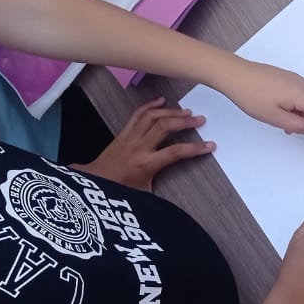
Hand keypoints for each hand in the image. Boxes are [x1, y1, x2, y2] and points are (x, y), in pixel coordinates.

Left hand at [73, 98, 212, 190]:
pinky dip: (151, 106)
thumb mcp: (143, 196)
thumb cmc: (119, 191)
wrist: (93, 182)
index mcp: (146, 164)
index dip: (195, 148)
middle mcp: (139, 147)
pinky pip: (138, 114)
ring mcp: (130, 137)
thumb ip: (160, 191)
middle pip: (165, 127)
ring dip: (171, 112)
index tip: (210, 145)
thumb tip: (176, 202)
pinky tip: (162, 101)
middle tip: (200, 120)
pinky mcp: (123, 132)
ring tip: (187, 112)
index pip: (176, 152)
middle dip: (185, 122)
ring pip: (152, 117)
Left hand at [220, 60, 303, 142]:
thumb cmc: (251, 95)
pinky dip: (301, 110)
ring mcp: (294, 81)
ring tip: (295, 131)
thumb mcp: (275, 117)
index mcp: (302, 93)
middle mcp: (302, 85)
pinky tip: (288, 119)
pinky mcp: (286, 80)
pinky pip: (302, 96)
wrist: (234, 74)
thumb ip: (298, 125)